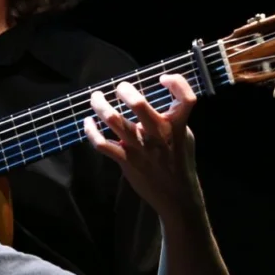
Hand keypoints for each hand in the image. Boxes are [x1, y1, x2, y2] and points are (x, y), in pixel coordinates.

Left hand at [84, 74, 202, 221]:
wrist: (176, 196)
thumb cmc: (178, 159)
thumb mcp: (184, 135)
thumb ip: (171, 116)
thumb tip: (148, 95)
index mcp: (177, 126)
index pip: (186, 99)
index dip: (177, 83)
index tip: (162, 78)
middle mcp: (159, 134)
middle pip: (139, 105)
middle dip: (125, 91)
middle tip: (119, 87)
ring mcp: (141, 148)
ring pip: (114, 120)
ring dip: (100, 105)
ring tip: (96, 98)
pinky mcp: (126, 160)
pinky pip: (101, 143)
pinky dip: (90, 131)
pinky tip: (88, 122)